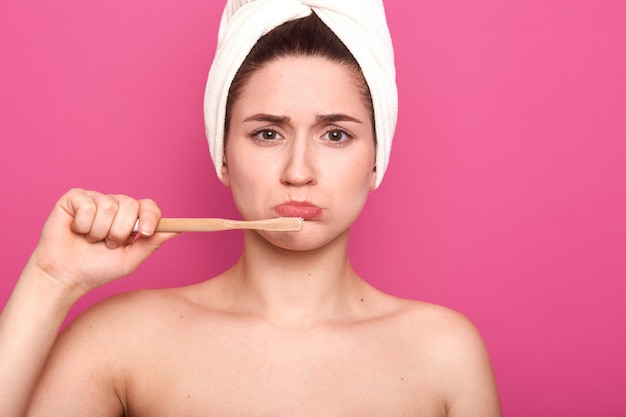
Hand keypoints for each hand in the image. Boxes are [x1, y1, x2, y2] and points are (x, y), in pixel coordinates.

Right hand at [27, 188, 176, 296]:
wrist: (66, 277)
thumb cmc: (97, 269)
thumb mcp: (131, 259)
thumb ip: (152, 243)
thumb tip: (177, 230)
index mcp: (131, 218)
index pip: (149, 206)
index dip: (150, 216)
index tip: (145, 233)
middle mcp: (115, 205)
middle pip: (130, 204)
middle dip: (120, 231)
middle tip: (108, 244)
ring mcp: (95, 199)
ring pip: (108, 206)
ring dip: (100, 231)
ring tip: (91, 240)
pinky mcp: (74, 198)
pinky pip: (87, 205)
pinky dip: (83, 225)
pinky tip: (76, 231)